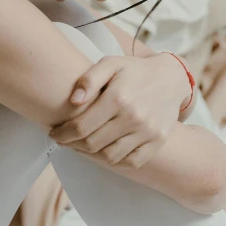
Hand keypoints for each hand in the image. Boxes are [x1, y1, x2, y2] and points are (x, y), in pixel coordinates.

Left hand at [48, 53, 192, 168]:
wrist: (171, 78)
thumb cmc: (134, 70)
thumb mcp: (110, 63)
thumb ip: (89, 79)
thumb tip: (73, 101)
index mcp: (118, 97)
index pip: (81, 126)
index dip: (63, 133)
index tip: (54, 133)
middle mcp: (134, 117)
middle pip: (93, 144)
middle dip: (72, 145)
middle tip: (63, 140)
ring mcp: (147, 132)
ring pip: (110, 156)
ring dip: (90, 155)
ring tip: (80, 146)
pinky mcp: (157, 141)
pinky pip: (131, 161)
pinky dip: (114, 161)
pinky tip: (103, 151)